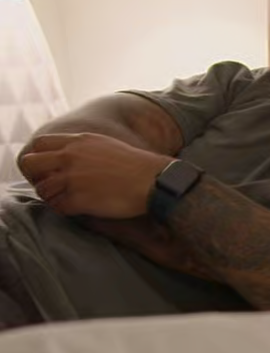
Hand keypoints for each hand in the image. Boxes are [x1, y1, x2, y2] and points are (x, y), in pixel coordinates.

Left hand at [19, 133, 171, 218]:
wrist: (155, 181)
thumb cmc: (138, 165)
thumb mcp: (107, 144)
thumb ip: (84, 147)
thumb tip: (71, 155)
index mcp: (78, 142)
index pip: (39, 144)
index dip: (40, 158)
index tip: (50, 169)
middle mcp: (70, 157)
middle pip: (31, 165)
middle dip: (39, 177)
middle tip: (54, 186)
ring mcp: (72, 178)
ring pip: (42, 189)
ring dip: (53, 197)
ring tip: (69, 199)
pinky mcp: (78, 199)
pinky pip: (58, 207)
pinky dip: (65, 210)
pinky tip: (79, 208)